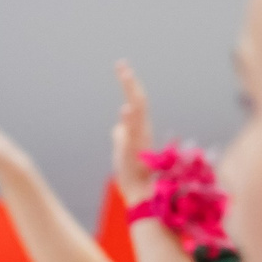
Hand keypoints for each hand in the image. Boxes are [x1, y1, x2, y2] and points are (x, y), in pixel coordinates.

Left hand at [110, 62, 154, 205]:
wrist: (141, 197)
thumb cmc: (133, 176)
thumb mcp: (123, 152)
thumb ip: (121, 136)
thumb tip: (117, 126)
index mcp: (141, 130)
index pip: (137, 102)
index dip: (130, 84)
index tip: (122, 66)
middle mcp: (143, 132)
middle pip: (139, 101)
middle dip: (130, 82)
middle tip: (122, 64)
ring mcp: (139, 141)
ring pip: (138, 113)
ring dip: (131, 93)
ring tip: (125, 75)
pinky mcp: (134, 153)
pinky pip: (132, 134)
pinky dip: (130, 121)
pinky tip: (125, 109)